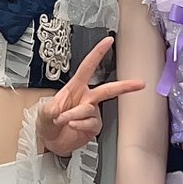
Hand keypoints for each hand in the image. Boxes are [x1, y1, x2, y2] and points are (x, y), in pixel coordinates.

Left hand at [35, 38, 144, 155]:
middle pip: (107, 89)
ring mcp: (91, 112)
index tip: (108, 41)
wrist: (50, 142)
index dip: (98, 53)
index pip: (88, 67)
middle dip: (124, 86)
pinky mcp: (93, 126)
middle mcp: (86, 98)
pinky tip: (72, 126)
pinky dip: (80, 125)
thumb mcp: (43, 111)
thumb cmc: (47, 122)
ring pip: (91, 110)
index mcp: (75, 87)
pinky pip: (91, 123)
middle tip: (139, 84)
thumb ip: (52, 108)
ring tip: (64, 120)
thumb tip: (62, 110)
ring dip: (75, 115)